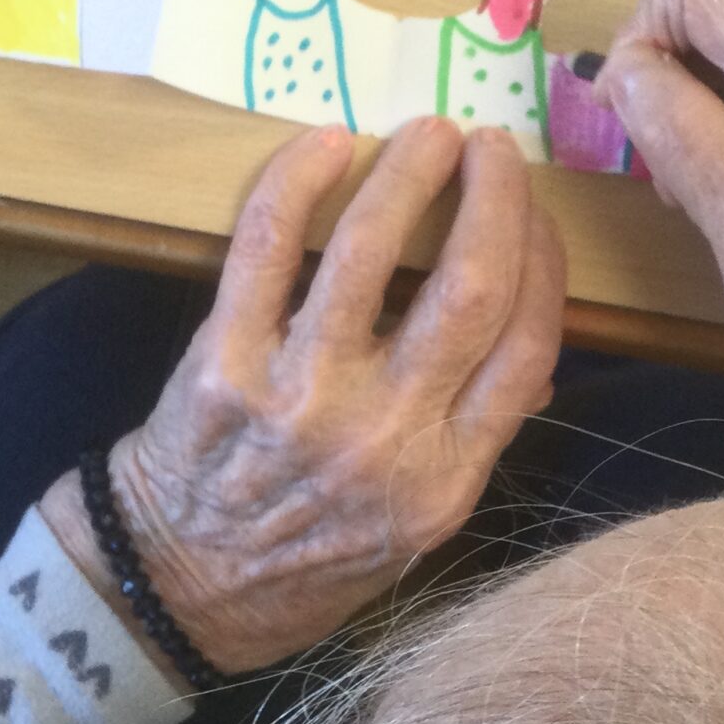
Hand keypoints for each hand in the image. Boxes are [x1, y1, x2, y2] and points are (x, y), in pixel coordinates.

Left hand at [41, 117, 565, 675]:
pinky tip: (327, 144)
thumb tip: (530, 358)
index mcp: (445, 477)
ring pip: (374, 253)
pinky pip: (267, 250)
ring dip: (409, 174)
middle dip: (494, 199)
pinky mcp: (225, 365)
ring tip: (428, 133)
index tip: (538, 217)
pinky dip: (298, 183)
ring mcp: (302, 398)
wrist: (179, 590)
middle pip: (470, 289)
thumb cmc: (307, 558)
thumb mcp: (414, 533)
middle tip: (491, 148)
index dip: (544, 264)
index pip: (527, 347)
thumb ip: (471, 443)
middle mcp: (385, 437)